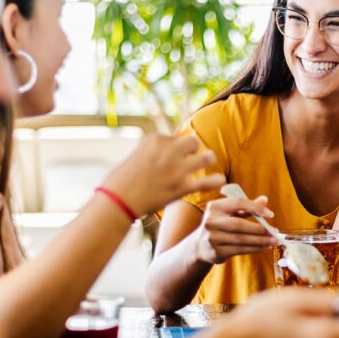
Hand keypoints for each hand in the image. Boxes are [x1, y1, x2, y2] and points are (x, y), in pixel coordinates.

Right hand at [103, 133, 225, 216]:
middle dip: (195, 148)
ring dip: (208, 159)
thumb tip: (169, 147)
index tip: (172, 155)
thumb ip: (154, 151)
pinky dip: (215, 181)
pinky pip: (206, 182)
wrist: (118, 201)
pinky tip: (220, 180)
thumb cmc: (122, 181)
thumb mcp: (137, 156)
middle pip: (194, 141)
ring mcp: (176, 169)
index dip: (177, 146)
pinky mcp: (181, 188)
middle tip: (192, 157)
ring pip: (206, 157)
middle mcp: (168, 151)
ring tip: (208, 162)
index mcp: (155, 139)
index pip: (176, 136)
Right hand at [193, 196, 277, 264]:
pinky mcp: (215, 251)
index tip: (270, 214)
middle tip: (274, 232)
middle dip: (260, 229)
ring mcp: (212, 237)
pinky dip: (254, 249)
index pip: (238, 203)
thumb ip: (247, 207)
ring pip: (241, 239)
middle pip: (239, 224)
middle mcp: (211, 221)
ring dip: (260, 241)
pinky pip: (239, 250)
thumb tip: (265, 200)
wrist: (200, 245)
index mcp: (215, 206)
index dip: (256, 208)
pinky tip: (264, 247)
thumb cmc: (220, 225)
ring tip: (273, 241)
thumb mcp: (230, 213)